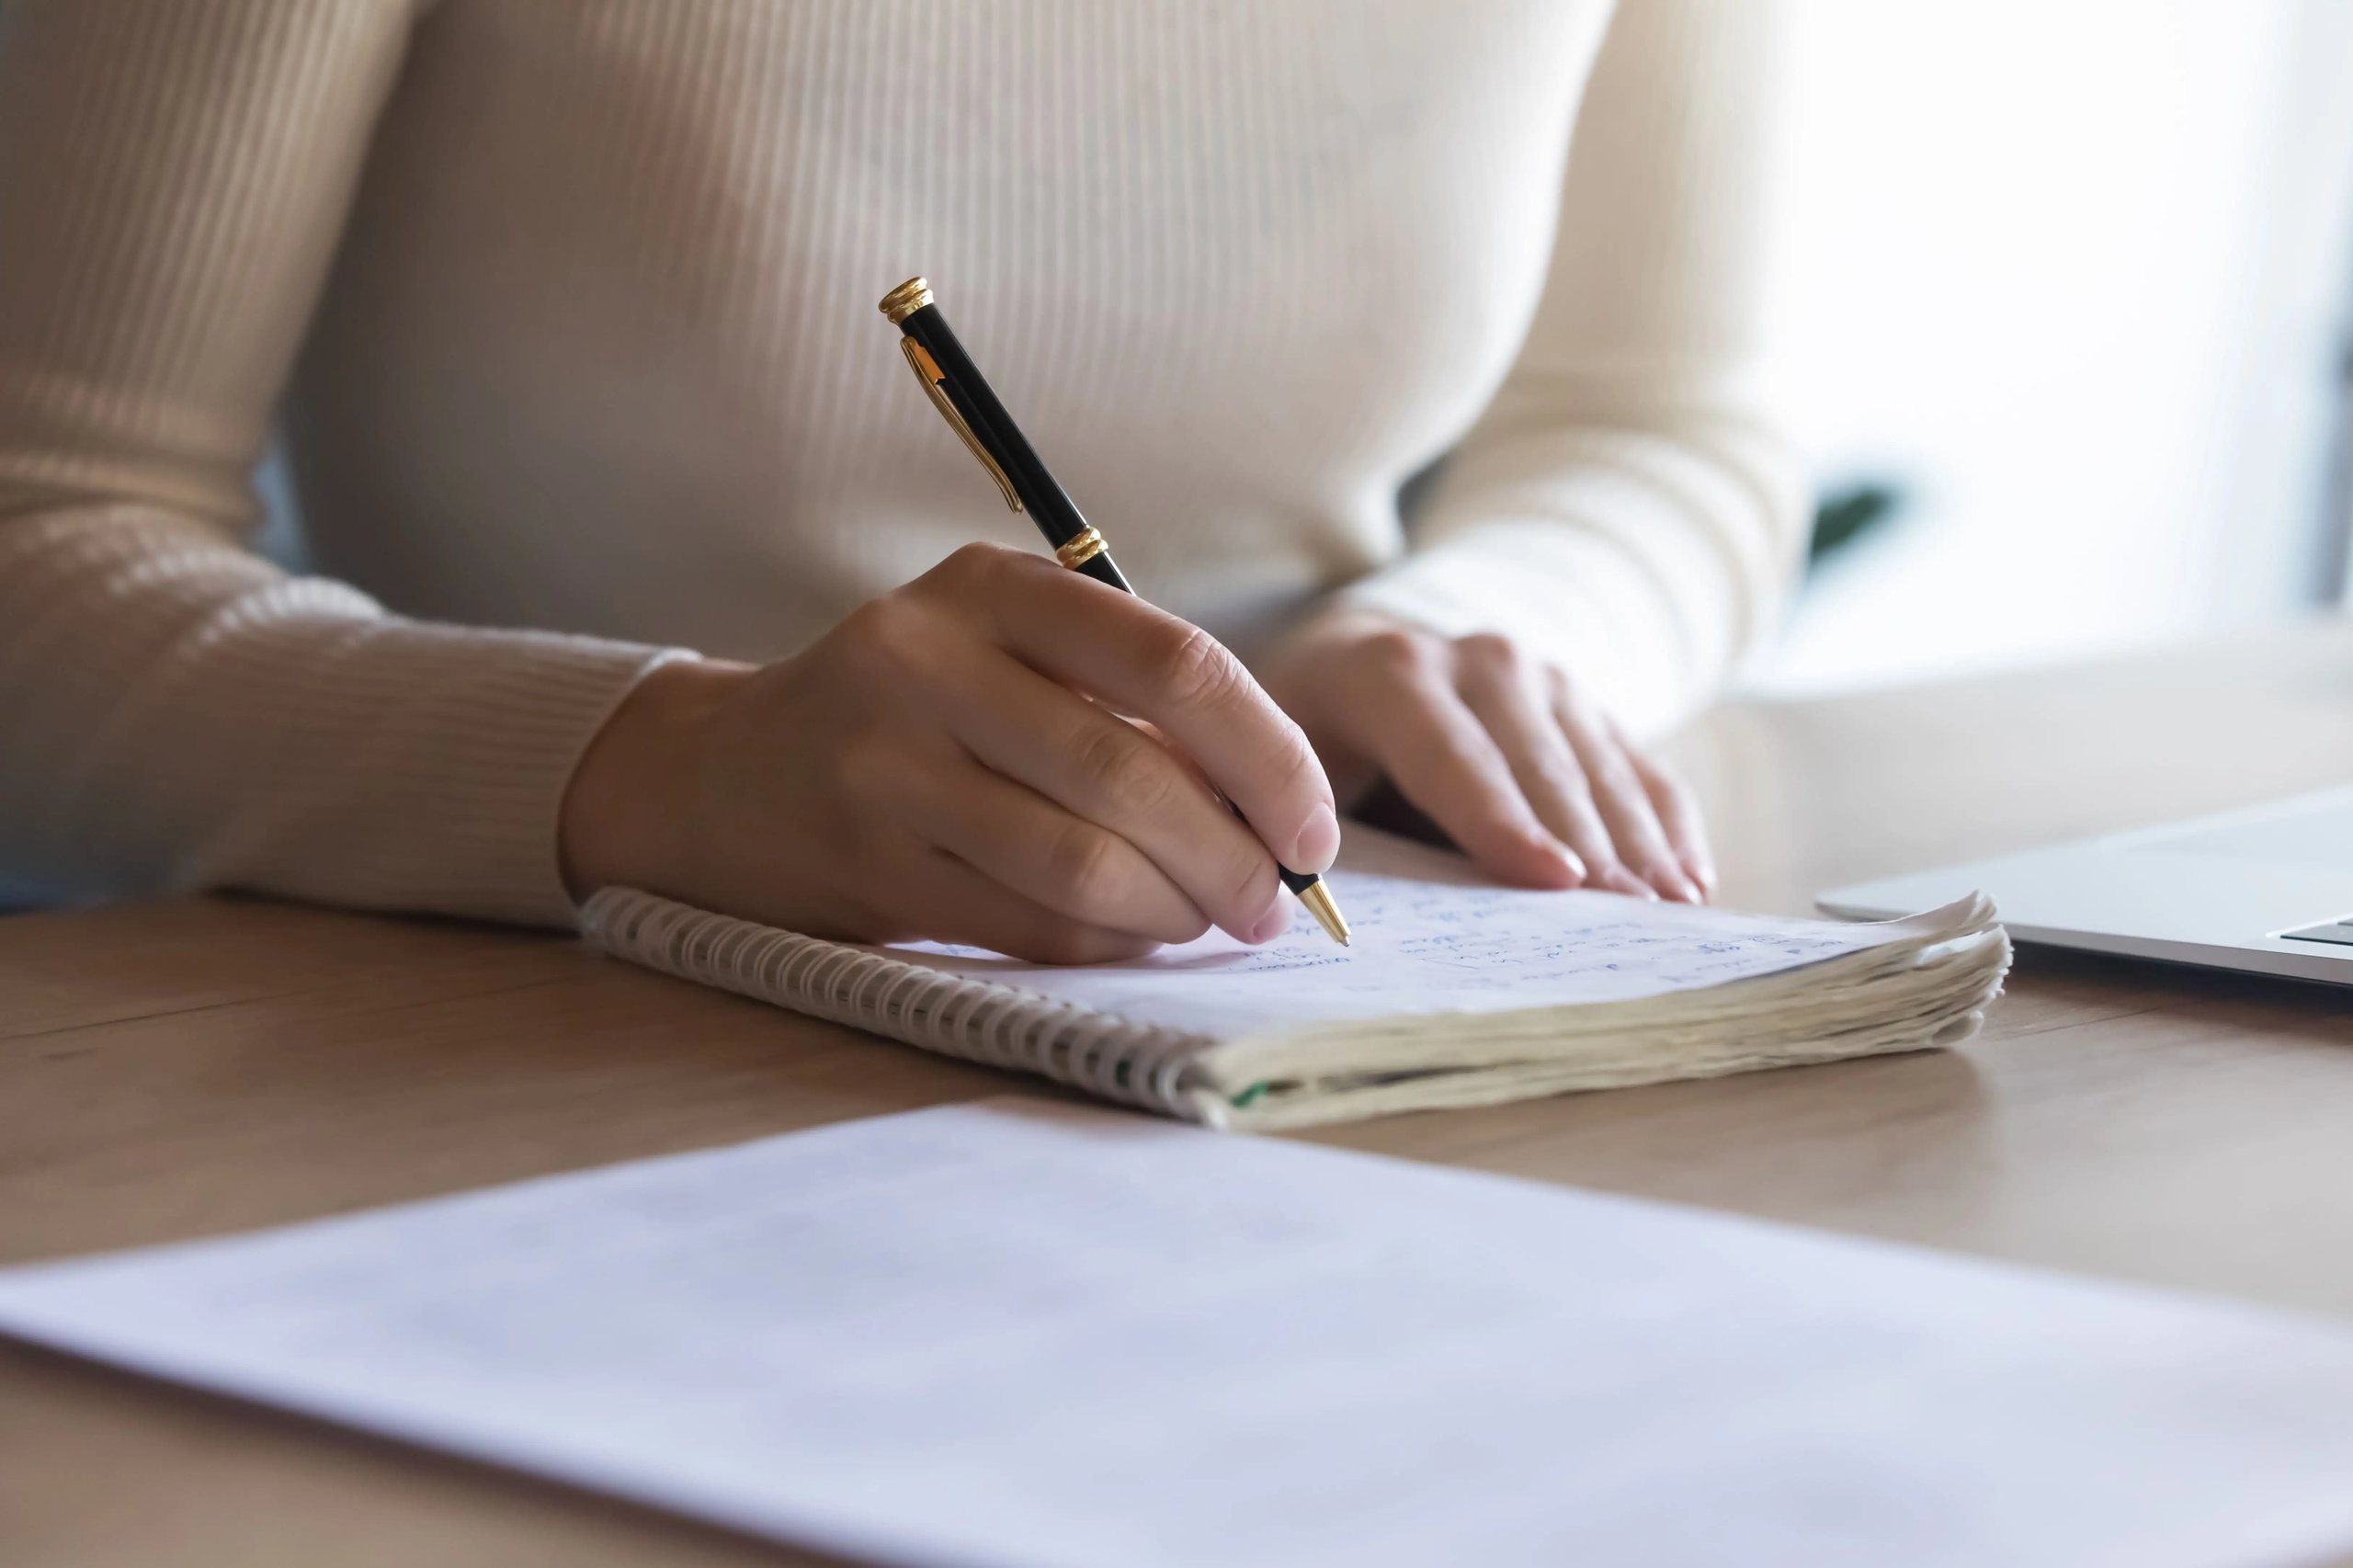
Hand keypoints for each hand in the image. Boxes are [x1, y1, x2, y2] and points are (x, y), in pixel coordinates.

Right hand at [560, 544, 1339, 962]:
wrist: (721, 774)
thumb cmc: (911, 713)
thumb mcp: (1002, 652)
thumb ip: (1122, 700)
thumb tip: (1279, 808)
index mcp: (991, 587)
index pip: (1174, 664)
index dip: (1271, 757)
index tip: (1317, 828)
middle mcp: (927, 658)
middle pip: (1134, 773)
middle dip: (1235, 857)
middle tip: (1275, 902)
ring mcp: (883, 764)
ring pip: (1082, 861)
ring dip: (1176, 911)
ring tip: (1211, 922)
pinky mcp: (862, 862)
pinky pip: (1027, 922)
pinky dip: (1107, 943)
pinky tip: (1134, 938)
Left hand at [1257, 609, 1712, 901]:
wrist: (1360, 658)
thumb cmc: (1317, 741)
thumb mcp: (1284, 767)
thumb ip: (1303, 823)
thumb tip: (1324, 903)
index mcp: (1391, 674)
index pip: (1452, 755)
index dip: (1502, 821)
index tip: (1554, 880)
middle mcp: (1481, 661)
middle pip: (1543, 768)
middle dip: (1590, 848)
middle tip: (1629, 928)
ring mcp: (1546, 678)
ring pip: (1601, 769)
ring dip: (1641, 846)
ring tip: (1675, 916)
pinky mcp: (1587, 706)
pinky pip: (1639, 766)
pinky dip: (1668, 825)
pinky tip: (1691, 882)